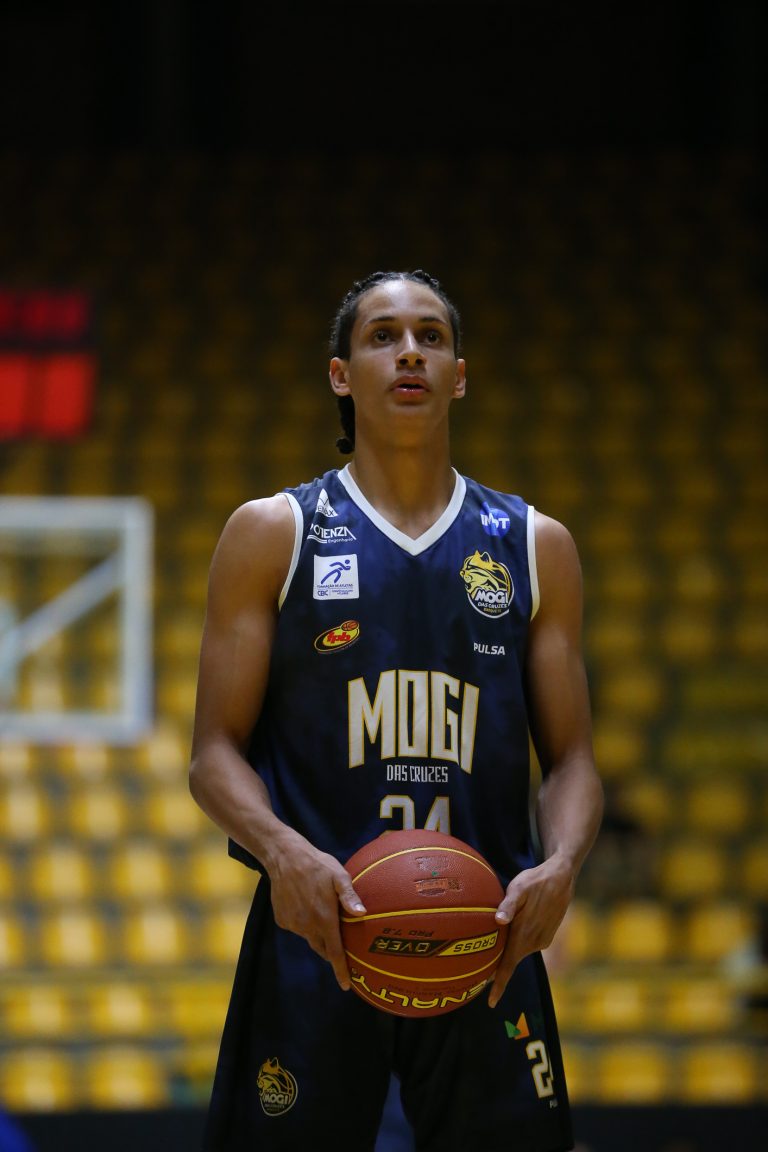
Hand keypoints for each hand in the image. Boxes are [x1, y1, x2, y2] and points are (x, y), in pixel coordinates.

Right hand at [265, 828, 365, 990]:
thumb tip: (362, 914)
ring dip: (318, 932)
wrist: (283, 857)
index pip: (335, 952)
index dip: (341, 970)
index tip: (346, 986)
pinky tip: (306, 904)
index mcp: (323, 918)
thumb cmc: (317, 864)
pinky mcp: (282, 920)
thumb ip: (349, 896)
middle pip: (322, 948)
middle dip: (332, 952)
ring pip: (309, 936)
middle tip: (341, 946)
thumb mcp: (338, 875)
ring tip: (322, 913)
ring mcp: (293, 924)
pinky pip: (297, 927)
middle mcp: (307, 925)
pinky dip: (304, 923)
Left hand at [487, 855, 574, 1007]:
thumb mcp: (519, 887)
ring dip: (509, 947)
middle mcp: (534, 941)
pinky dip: (519, 938)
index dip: (499, 985)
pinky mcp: (547, 935)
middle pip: (511, 959)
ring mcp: (542, 940)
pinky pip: (528, 942)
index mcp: (524, 934)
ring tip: (494, 940)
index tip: (491, 1003)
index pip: (508, 966)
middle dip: (498, 967)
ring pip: (519, 949)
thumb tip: (498, 920)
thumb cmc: (535, 880)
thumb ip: (508, 904)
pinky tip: (515, 925)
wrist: (562, 877)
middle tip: (479, 970)